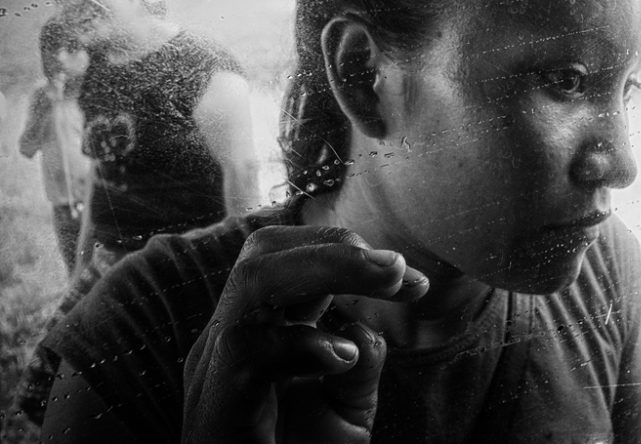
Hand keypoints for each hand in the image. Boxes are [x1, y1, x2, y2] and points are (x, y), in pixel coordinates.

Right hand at [181, 225, 429, 443]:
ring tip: (388, 277)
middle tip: (398, 268)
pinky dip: (305, 343)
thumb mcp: (346, 409)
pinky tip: (342, 359)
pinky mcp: (216, 408)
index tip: (413, 281)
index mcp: (256, 332)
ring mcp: (214, 370)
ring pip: (254, 281)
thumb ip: (361, 361)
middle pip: (263, 252)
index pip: (287, 257)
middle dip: (336, 246)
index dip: (349, 254)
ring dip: (329, 267)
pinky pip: (249, 348)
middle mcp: (227, 340)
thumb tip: (366, 326)